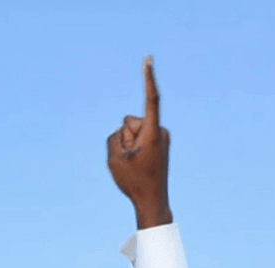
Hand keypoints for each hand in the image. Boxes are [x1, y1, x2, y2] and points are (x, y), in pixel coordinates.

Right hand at [106, 56, 171, 227]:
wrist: (152, 201)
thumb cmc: (134, 182)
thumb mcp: (114, 159)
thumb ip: (113, 138)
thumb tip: (121, 130)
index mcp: (153, 132)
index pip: (151, 99)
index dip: (148, 78)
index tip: (148, 59)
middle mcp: (161, 131)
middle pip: (130, 122)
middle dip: (125, 138)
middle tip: (131, 160)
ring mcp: (161, 137)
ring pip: (133, 131)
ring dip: (128, 145)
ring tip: (136, 164)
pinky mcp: (159, 142)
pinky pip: (138, 138)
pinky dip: (133, 148)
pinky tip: (138, 164)